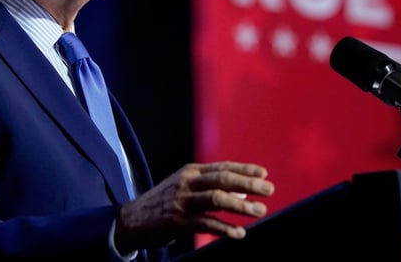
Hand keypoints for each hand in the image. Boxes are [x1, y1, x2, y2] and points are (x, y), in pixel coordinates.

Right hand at [113, 161, 274, 251]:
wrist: (132, 220)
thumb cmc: (164, 203)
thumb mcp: (185, 188)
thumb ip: (212, 187)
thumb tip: (243, 191)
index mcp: (190, 171)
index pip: (222, 166)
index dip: (244, 169)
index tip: (263, 173)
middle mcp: (187, 182)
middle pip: (223, 179)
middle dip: (249, 183)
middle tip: (269, 190)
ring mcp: (183, 201)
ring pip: (217, 199)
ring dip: (241, 206)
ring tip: (259, 211)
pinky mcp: (179, 221)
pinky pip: (207, 224)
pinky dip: (225, 229)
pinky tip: (239, 233)